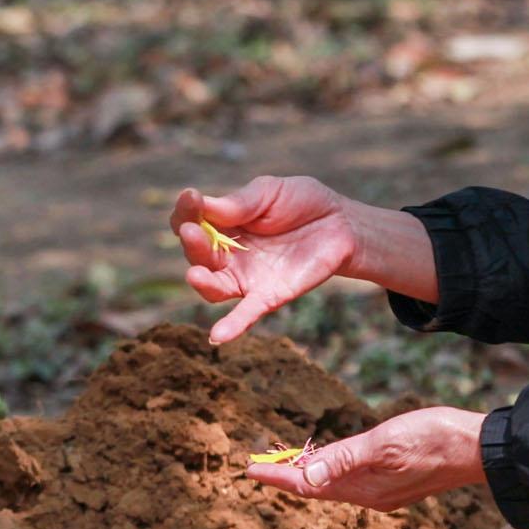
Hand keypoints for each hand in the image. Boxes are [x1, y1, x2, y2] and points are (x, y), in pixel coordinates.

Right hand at [171, 176, 356, 343]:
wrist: (342, 224)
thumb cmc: (303, 203)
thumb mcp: (269, 192)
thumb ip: (239, 203)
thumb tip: (204, 206)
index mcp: (224, 224)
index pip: (192, 222)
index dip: (185, 212)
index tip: (190, 197)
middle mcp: (228, 254)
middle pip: (198, 255)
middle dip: (191, 243)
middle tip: (191, 229)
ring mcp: (246, 277)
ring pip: (214, 287)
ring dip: (201, 282)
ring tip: (194, 274)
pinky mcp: (268, 296)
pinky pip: (246, 314)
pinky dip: (232, 326)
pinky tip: (218, 336)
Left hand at [246, 406, 486, 511]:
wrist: (480, 448)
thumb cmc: (434, 439)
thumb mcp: (384, 444)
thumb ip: (344, 460)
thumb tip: (305, 479)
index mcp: (364, 489)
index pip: (309, 487)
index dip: (278, 477)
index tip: (249, 470)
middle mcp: (372, 496)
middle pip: (318, 490)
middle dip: (288, 478)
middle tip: (259, 467)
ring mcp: (386, 491)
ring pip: (335, 486)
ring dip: (309, 476)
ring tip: (286, 465)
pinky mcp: (398, 481)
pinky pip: (353, 481)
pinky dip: (333, 472)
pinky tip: (330, 463)